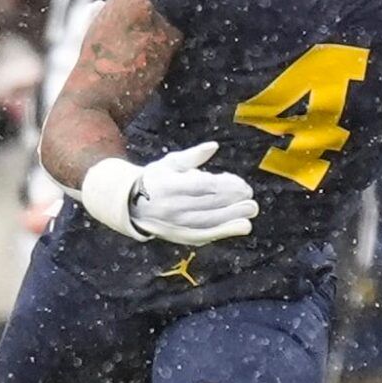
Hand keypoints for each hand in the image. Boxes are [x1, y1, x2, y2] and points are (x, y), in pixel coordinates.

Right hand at [81, 141, 256, 245]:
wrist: (130, 205)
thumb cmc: (155, 179)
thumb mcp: (169, 163)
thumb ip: (193, 156)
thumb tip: (214, 146)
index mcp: (168, 186)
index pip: (201, 186)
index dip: (224, 186)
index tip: (241, 184)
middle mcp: (170, 207)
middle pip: (207, 205)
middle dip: (232, 202)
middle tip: (250, 196)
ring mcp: (174, 224)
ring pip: (208, 222)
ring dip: (233, 218)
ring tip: (251, 210)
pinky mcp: (179, 236)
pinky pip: (204, 236)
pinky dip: (224, 232)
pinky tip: (241, 227)